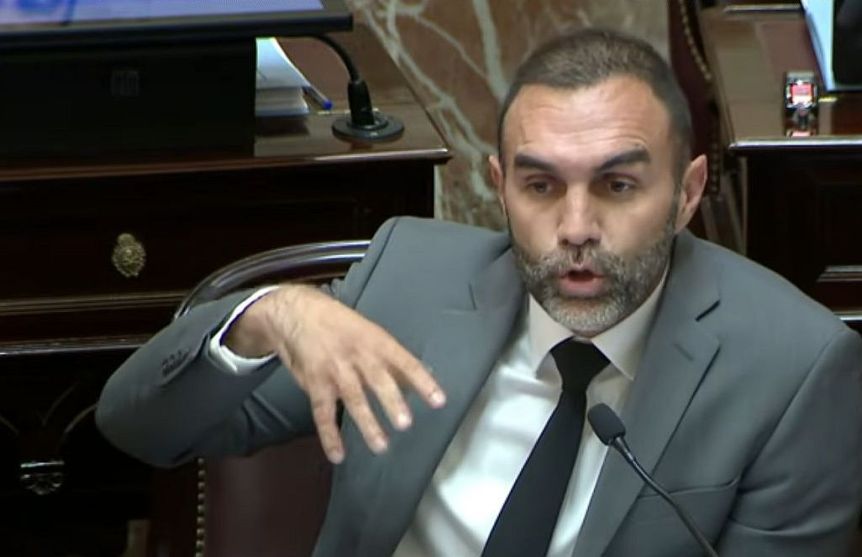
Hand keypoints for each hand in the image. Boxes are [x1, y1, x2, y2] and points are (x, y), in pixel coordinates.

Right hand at [225, 284, 445, 463]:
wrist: (297, 312)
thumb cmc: (340, 324)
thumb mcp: (368, 332)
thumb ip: (389, 357)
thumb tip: (417, 378)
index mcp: (376, 340)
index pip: (405, 362)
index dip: (422, 381)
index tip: (438, 401)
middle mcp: (357, 354)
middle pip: (378, 380)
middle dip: (392, 402)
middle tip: (405, 423)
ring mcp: (335, 369)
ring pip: (353, 399)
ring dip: (368, 423)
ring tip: (381, 445)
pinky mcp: (315, 383)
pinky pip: (322, 413)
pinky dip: (329, 436)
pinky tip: (338, 454)